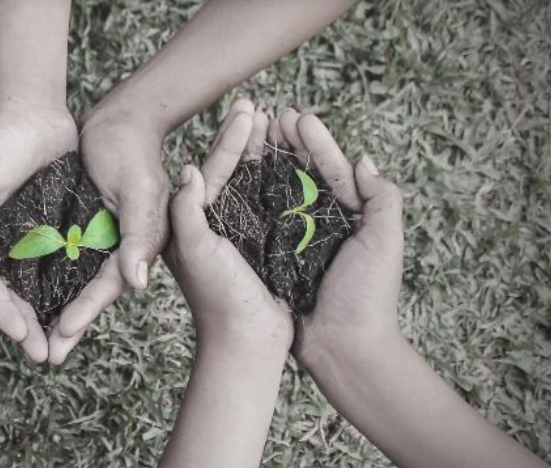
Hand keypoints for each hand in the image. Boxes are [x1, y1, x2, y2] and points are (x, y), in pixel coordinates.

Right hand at [0, 107, 76, 362]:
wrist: (33, 108)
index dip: (2, 311)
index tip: (20, 336)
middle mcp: (3, 243)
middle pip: (15, 294)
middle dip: (28, 327)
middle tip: (45, 357)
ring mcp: (32, 237)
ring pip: (41, 285)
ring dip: (52, 315)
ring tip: (66, 344)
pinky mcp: (59, 226)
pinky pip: (67, 262)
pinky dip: (73, 286)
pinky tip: (84, 309)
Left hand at [47, 109, 172, 362]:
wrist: (122, 120)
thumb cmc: (133, 152)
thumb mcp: (140, 191)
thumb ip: (140, 236)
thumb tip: (134, 283)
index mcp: (133, 247)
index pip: (105, 289)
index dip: (84, 313)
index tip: (61, 336)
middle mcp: (114, 249)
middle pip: (84, 295)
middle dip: (64, 326)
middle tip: (42, 358)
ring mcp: (93, 239)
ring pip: (66, 282)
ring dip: (49, 309)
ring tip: (27, 338)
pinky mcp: (74, 225)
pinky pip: (54, 258)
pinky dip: (39, 278)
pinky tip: (19, 295)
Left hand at [163, 99, 291, 349]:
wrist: (247, 343)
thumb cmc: (219, 299)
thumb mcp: (197, 252)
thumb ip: (186, 212)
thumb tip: (186, 170)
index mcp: (191, 223)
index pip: (211, 169)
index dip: (230, 139)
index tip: (248, 108)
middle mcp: (211, 225)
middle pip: (230, 170)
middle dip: (244, 137)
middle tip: (259, 103)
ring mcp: (236, 235)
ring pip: (250, 182)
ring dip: (263, 153)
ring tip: (276, 123)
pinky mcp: (259, 247)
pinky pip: (269, 204)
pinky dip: (279, 179)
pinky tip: (292, 161)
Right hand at [270, 109, 404, 360]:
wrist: (342, 347)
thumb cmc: (367, 296)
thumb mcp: (385, 242)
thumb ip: (382, 200)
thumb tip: (363, 160)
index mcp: (352, 216)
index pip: (332, 168)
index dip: (315, 142)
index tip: (295, 116)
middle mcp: (322, 224)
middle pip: (302, 174)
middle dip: (286, 144)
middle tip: (267, 115)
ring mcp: (296, 241)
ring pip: (277, 192)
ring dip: (264, 163)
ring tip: (249, 135)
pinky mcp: (273, 258)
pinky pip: (259, 222)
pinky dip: (248, 198)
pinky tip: (232, 178)